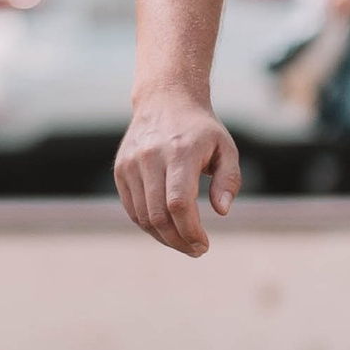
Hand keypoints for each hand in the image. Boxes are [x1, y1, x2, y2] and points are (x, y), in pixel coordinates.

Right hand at [115, 84, 241, 257]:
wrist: (165, 100)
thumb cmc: (201, 130)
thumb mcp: (226, 148)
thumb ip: (229, 180)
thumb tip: (221, 211)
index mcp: (179, 153)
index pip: (179, 204)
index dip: (190, 231)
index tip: (204, 245)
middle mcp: (150, 158)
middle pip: (159, 215)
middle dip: (179, 240)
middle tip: (196, 250)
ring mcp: (131, 164)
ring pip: (143, 216)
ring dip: (164, 237)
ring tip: (184, 242)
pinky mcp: (120, 169)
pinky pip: (132, 209)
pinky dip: (148, 226)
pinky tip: (167, 230)